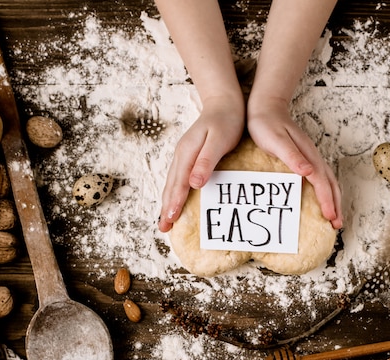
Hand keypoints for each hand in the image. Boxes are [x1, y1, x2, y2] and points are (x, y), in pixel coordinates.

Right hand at [158, 96, 244, 231]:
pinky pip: (177, 179)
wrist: (224, 102)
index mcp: (187, 153)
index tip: (171, 219)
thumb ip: (206, 161)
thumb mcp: (218, 139)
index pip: (178, 183)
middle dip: (166, 208)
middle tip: (163, 228)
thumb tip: (194, 183)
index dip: (174, 202)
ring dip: (167, 202)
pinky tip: (175, 201)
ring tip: (165, 220)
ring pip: (172, 183)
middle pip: (170, 186)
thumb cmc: (226, 121)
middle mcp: (181, 155)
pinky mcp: (189, 157)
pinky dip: (173, 193)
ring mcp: (183, 156)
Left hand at [247, 96, 341, 228]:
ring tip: (334, 217)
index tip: (330, 217)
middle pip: (330, 184)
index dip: (327, 200)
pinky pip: (320, 179)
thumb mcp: (276, 141)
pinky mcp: (305, 158)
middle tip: (337, 225)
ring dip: (333, 199)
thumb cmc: (266, 124)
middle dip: (336, 204)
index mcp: (308, 155)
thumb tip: (309, 172)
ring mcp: (310, 157)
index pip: (321, 182)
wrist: (266, 107)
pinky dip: (326, 192)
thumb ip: (293, 157)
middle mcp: (313, 157)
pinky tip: (322, 199)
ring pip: (328, 181)